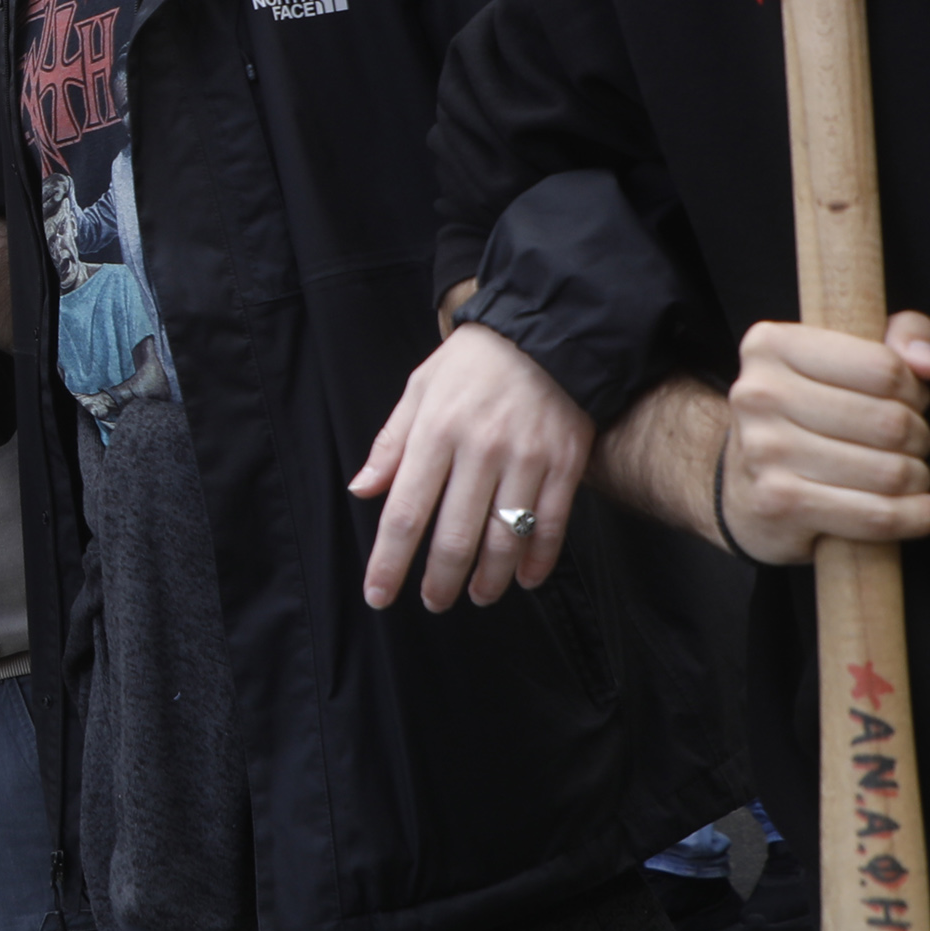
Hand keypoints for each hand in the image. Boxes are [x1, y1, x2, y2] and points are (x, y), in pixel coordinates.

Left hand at [347, 321, 597, 612]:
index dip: (389, 561)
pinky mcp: (566, 463)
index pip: (405, 511)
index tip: (379, 594)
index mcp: (436, 431)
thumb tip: (363, 490)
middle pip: (454, 535)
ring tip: (476, 595)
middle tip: (432, 602)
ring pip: (505, 538)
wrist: (547, 328)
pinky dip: (537, 560)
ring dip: (488, 579)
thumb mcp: (420, 388)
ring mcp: (527, 459)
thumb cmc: (473, 362)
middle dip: (439, 581)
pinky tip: (524, 579)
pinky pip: (551, 524)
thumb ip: (391, 443)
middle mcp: (480, 450)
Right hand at [722, 311, 929, 565]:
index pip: (884, 367)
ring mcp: (764, 451)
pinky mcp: (777, 503)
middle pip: (890, 422)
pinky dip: (915, 517)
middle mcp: (759, 394)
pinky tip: (927, 510)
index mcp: (771, 346)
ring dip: (917, 478)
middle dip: (920, 438)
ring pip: (889, 472)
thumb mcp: (848, 354)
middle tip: (912, 444)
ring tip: (910, 475)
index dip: (915, 391)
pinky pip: (875, 515)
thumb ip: (902, 334)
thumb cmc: (807, 414)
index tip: (910, 403)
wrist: (742, 486)